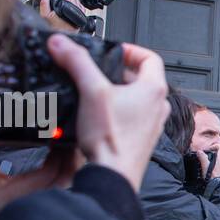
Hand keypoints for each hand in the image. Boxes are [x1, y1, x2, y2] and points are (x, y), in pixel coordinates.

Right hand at [38, 0, 86, 33]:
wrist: (63, 38)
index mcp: (65, 8)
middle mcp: (74, 10)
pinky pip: (81, 7)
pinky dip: (76, 4)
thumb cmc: (55, 29)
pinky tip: (72, 5)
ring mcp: (79, 13)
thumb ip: (44, 5)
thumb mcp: (45, 17)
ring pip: (77, 0)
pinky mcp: (82, 17)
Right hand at [45, 35, 167, 191]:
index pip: (150, 57)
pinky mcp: (142, 140)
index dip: (131, 50)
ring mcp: (153, 125)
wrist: (113, 175)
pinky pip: (134, 118)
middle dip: (120, 72)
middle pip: (143, 78)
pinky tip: (100, 117)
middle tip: (100, 71)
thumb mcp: (91, 92)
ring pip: (138, 99)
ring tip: (98, 92)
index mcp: (154, 90)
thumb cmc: (111, 139)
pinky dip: (120, 112)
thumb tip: (61, 43)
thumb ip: (76, 63)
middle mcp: (159, 107)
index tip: (114, 51)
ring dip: (119, 92)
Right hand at [192, 146, 219, 180]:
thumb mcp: (206, 167)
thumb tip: (200, 152)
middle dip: (211, 157)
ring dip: (213, 165)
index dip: (215, 146)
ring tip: (206, 168)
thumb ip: (203, 158)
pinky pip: (219, 171)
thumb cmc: (213, 179)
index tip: (209, 149)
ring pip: (219, 164)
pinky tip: (209, 175)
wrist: (219, 189)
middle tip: (205, 160)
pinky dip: (215, 171)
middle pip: (219, 156)